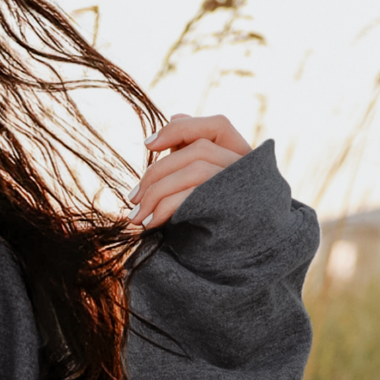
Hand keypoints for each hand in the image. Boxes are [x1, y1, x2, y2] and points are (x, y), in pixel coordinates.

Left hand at [128, 113, 251, 229]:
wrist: (245, 265)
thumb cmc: (218, 223)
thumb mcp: (204, 184)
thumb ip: (190, 152)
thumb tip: (174, 114)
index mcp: (242, 155)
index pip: (216, 125)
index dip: (181, 128)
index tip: (147, 144)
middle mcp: (247, 167)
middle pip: (197, 150)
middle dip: (157, 172)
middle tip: (132, 199)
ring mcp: (244, 187)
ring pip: (196, 169)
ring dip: (158, 192)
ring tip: (137, 216)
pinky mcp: (233, 210)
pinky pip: (196, 196)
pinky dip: (167, 207)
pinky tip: (151, 224)